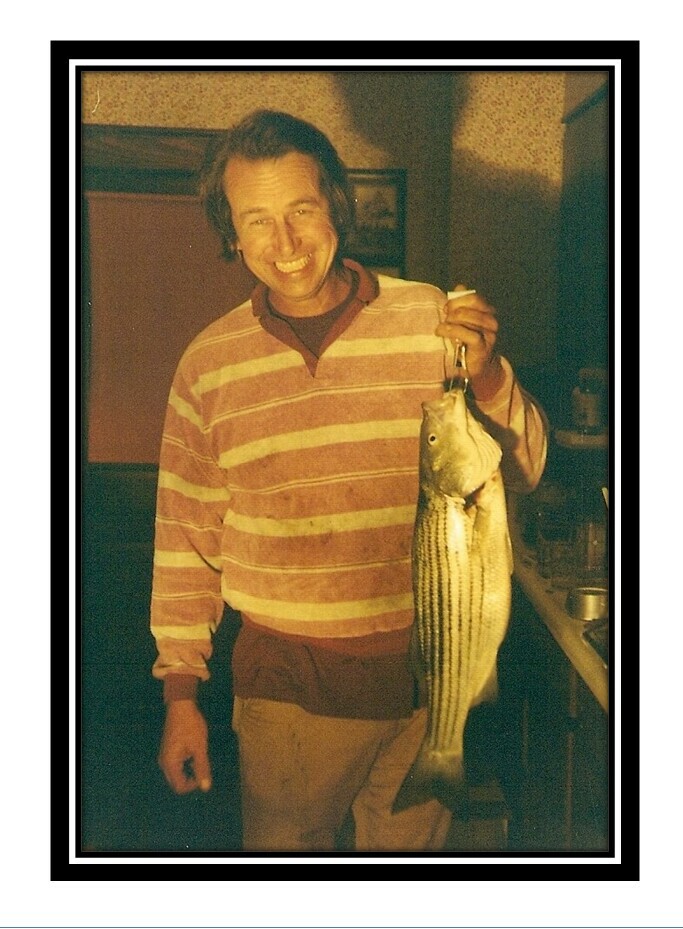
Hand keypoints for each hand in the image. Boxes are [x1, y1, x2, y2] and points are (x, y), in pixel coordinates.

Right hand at [158, 699, 211, 794]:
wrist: (181, 706)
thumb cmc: (191, 726)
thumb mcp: (200, 748)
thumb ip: (202, 768)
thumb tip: (205, 788)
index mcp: (170, 764)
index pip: (180, 787)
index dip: (194, 785)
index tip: (203, 772)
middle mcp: (164, 763)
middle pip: (176, 782)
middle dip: (191, 779)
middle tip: (201, 765)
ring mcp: (164, 756)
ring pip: (177, 774)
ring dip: (189, 770)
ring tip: (198, 756)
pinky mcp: (167, 751)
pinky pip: (176, 765)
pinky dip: (185, 764)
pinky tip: (194, 752)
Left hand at [435, 284, 504, 398]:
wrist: (477, 368)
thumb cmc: (467, 343)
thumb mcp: (464, 322)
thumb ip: (462, 304)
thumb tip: (459, 287)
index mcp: (488, 312)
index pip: (474, 298)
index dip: (457, 301)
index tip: (446, 309)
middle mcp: (492, 321)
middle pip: (470, 306)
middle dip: (453, 310)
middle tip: (444, 319)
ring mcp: (490, 334)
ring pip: (468, 318)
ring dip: (450, 321)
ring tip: (441, 328)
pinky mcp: (483, 347)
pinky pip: (469, 334)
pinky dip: (452, 330)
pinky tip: (442, 332)